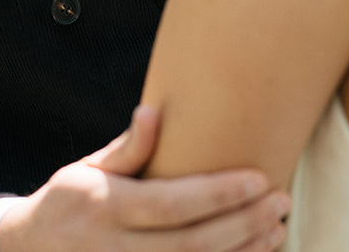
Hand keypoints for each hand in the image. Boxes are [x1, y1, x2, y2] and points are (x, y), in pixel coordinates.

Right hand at [0, 105, 287, 251]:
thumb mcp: (86, 171)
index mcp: (105, 208)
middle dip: (242, 225)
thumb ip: (127, 148)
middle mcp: (114, 250)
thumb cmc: (67, 204)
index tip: (259, 178)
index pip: (170, 204)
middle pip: (190, 244)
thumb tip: (153, 110)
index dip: (218, 195)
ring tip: (277, 231)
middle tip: (281, 203)